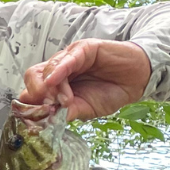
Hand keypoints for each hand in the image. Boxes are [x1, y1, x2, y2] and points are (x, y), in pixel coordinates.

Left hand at [20, 39, 150, 120]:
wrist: (137, 80)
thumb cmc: (110, 92)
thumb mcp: (86, 109)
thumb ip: (67, 112)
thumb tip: (46, 121)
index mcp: (55, 85)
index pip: (32, 90)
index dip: (31, 104)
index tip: (36, 118)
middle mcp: (58, 70)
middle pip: (32, 77)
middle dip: (35, 94)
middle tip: (47, 107)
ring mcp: (69, 58)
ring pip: (47, 69)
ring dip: (52, 88)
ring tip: (67, 101)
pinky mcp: (83, 49)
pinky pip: (67, 58)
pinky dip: (58, 70)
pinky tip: (54, 80)